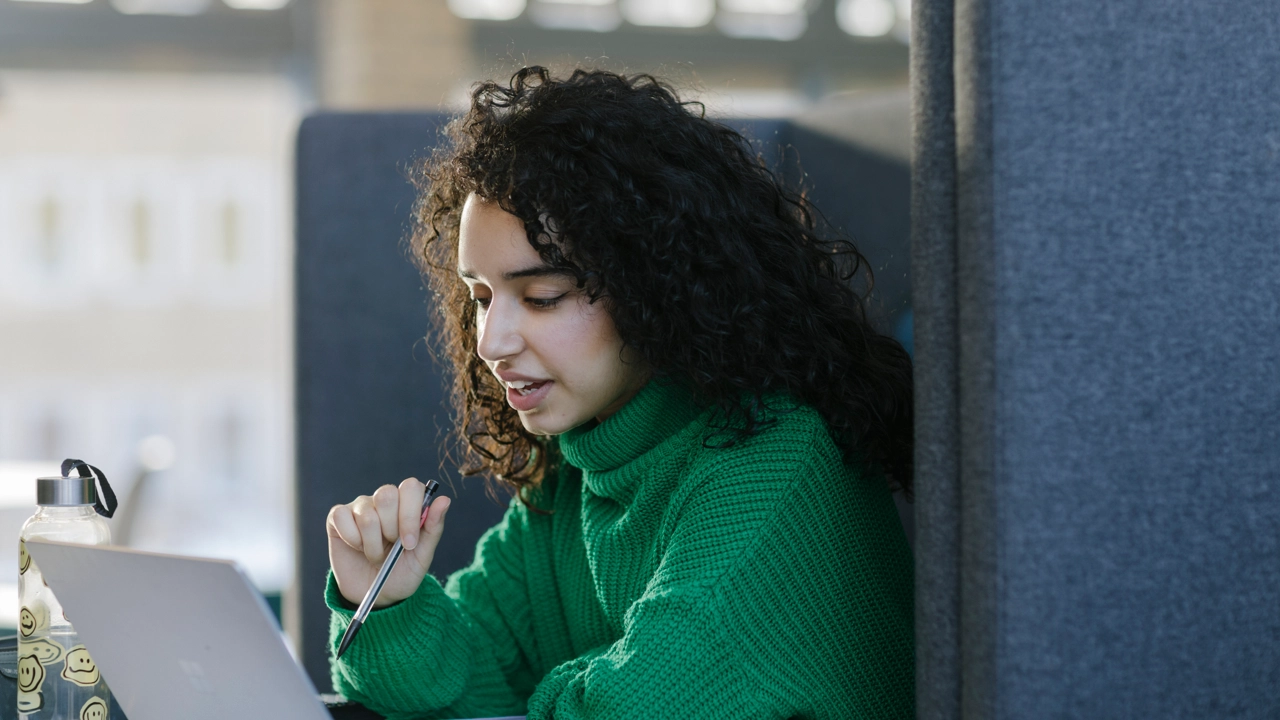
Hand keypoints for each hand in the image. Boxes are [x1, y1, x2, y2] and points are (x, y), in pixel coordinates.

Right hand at [327, 478, 450, 607]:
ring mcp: (360, 506)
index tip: (409, 543)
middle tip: (392, 548)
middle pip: (386, 495)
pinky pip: (342, 517)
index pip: (410, 486)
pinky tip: (357, 548)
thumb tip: (444, 500)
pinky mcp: (338, 517)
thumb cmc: (402, 572)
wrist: (376, 596)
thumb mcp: (423, 555)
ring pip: (367, 514)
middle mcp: (384, 499)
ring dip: (372, 544)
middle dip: (391, 530)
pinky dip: (352, 540)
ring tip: (376, 555)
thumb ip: (433, 528)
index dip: (410, 514)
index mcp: (408, 504)